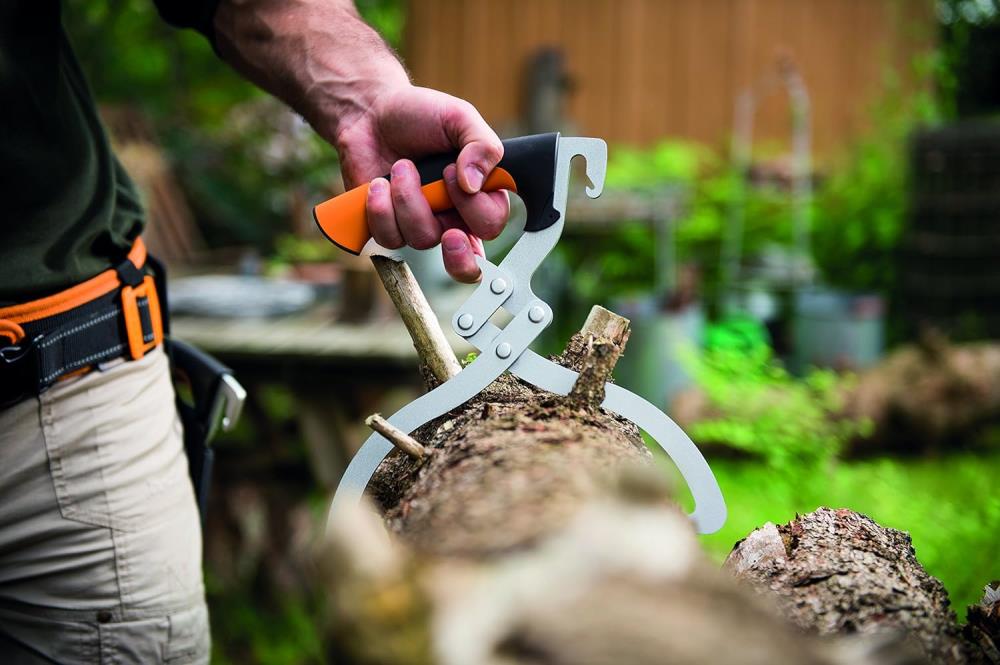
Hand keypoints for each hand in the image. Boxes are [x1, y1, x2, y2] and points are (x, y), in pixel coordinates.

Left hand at [335, 85, 509, 282]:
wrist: (369, 112)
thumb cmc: (418, 114)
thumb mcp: (460, 118)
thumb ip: (482, 146)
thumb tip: (475, 185)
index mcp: (478, 193)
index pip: (492, 225)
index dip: (477, 210)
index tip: (453, 175)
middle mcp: (452, 216)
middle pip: (467, 260)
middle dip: (458, 251)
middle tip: (449, 233)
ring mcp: (420, 224)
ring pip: (422, 240)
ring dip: (407, 200)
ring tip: (399, 167)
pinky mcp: (388, 227)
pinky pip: (389, 238)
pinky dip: (380, 208)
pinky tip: (377, 183)